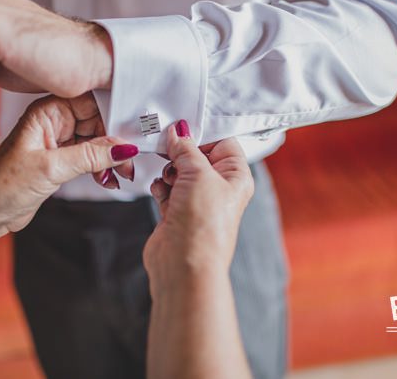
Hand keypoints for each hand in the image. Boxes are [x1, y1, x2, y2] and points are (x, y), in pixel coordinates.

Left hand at [0, 93, 137, 232]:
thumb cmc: (1, 185)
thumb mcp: (50, 168)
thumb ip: (90, 156)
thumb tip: (125, 147)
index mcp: (46, 111)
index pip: (91, 101)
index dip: (114, 113)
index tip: (136, 128)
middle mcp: (53, 121)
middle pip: (98, 120)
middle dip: (116, 141)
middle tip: (130, 161)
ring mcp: (57, 141)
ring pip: (96, 141)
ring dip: (111, 158)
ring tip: (120, 175)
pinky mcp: (60, 160)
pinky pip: (90, 157)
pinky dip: (102, 168)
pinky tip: (108, 180)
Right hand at [143, 121, 253, 296]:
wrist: (184, 266)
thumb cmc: (203, 224)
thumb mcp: (198, 174)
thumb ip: (186, 149)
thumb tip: (178, 131)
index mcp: (236, 176)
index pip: (222, 142)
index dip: (202, 135)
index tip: (181, 129)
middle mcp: (219, 188)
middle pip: (197, 156)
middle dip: (180, 154)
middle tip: (169, 153)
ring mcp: (197, 201)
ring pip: (178, 172)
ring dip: (168, 172)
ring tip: (169, 182)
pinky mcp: (177, 212)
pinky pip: (166, 189)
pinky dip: (161, 188)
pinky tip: (161, 194)